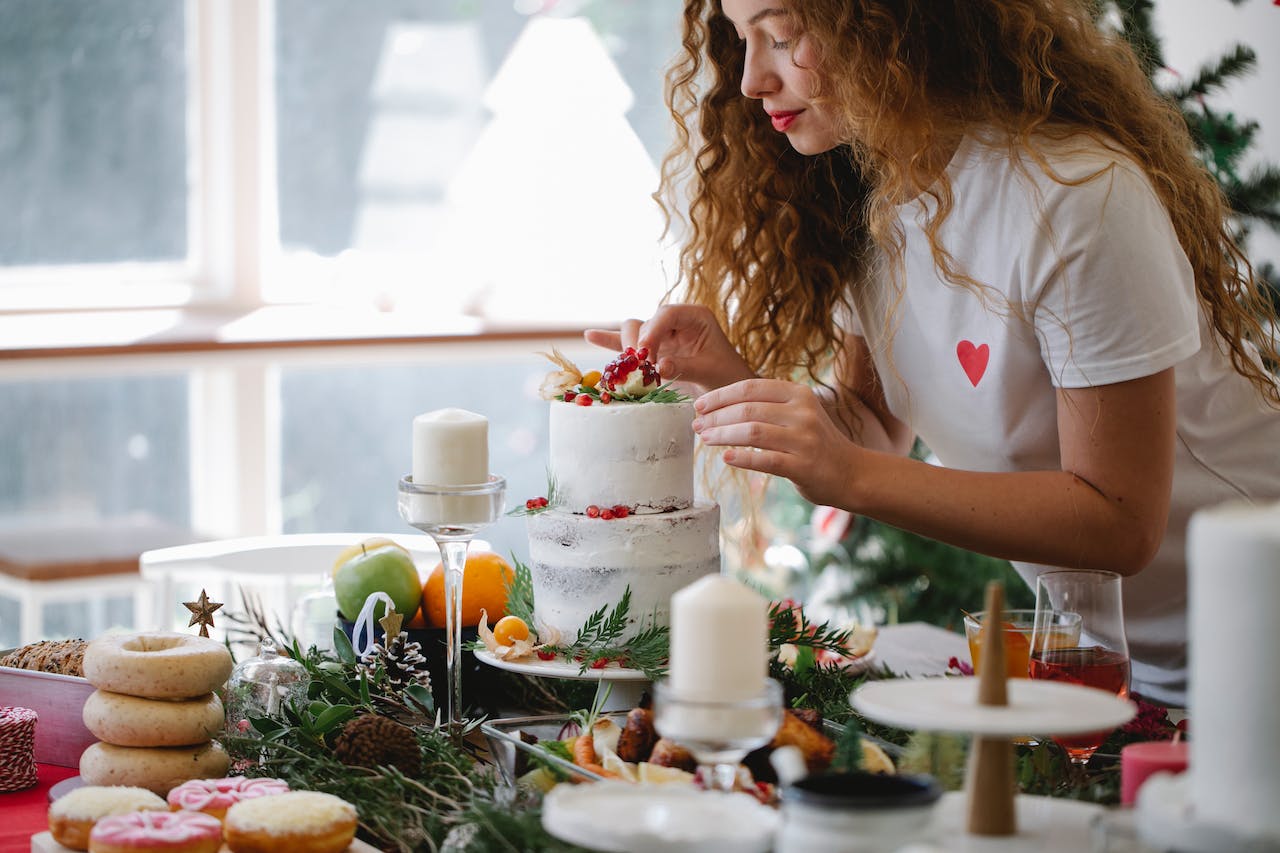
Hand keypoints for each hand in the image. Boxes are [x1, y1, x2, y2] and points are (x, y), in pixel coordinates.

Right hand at [584, 304, 753, 393]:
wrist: (730, 392)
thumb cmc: (727, 378)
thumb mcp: (710, 372)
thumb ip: (685, 367)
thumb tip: (658, 367)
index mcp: (695, 317)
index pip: (667, 314)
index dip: (652, 331)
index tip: (645, 355)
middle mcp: (676, 322)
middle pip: (645, 321)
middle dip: (638, 342)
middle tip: (640, 366)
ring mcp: (663, 335)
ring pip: (634, 331)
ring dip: (627, 348)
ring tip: (626, 366)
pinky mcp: (653, 349)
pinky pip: (629, 343)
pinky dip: (611, 341)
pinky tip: (590, 335)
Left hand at [693, 378, 859, 507]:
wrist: (852, 473)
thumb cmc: (815, 443)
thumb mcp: (798, 414)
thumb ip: (768, 407)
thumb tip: (720, 408)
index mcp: (798, 394)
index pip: (751, 388)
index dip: (721, 396)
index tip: (699, 405)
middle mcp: (803, 412)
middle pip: (748, 409)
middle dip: (716, 417)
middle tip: (697, 425)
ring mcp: (804, 439)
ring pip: (753, 432)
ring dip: (723, 435)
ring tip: (705, 439)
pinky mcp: (803, 466)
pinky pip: (765, 460)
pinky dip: (742, 458)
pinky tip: (726, 457)